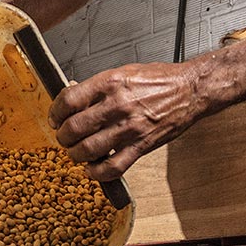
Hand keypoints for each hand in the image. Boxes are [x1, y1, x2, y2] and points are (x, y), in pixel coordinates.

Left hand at [51, 61, 209, 181]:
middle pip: (74, 127)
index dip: (56, 112)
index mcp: (111, 83)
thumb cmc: (159, 80)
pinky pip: (113, 167)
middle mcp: (118, 105)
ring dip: (76, 154)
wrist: (190, 91)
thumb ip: (98, 87)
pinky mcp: (142, 146)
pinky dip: (96, 172)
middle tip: (64, 137)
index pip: (69, 100)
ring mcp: (130, 127)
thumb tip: (73, 98)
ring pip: (88, 149)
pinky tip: (92, 169)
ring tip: (76, 152)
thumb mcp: (124, 73)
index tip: (55, 118)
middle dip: (63, 136)